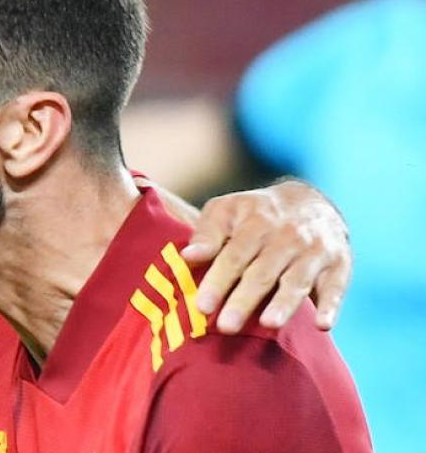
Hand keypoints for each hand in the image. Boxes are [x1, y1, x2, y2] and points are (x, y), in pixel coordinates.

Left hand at [181, 179, 350, 333]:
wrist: (310, 201)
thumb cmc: (255, 214)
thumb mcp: (227, 211)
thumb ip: (207, 233)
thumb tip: (188, 256)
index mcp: (256, 222)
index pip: (234, 255)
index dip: (218, 281)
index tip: (202, 306)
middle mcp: (287, 236)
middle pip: (262, 272)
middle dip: (244, 300)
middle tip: (226, 327)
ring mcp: (315, 251)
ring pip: (297, 281)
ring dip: (284, 304)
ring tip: (268, 324)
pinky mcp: (339, 265)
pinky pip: (336, 287)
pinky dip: (331, 306)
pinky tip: (322, 326)